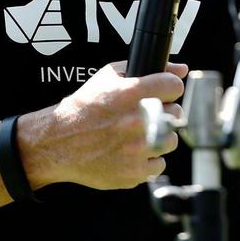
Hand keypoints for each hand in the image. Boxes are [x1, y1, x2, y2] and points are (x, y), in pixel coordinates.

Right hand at [43, 61, 186, 189]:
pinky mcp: (134, 172)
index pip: (174, 86)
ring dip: (159, 136)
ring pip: (170, 140)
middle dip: (164, 112)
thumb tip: (180, 68)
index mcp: (130, 94)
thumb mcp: (108, 76)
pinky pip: (158, 164)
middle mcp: (136, 121)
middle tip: (147, 114)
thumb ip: (147, 68)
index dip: (169, 87)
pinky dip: (149, 159)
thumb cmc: (83, 108)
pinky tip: (133, 151)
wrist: (59, 142)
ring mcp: (136, 149)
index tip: (164, 92)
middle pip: (176, 114)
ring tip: (139, 134)